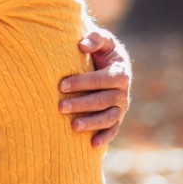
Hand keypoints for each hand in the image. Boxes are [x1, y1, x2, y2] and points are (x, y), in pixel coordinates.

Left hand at [59, 28, 131, 147]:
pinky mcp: (117, 117)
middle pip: (102, 101)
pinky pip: (113, 129)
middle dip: (81, 104)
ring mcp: (121, 106)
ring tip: (73, 126)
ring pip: (108, 117)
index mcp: (120, 72)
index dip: (81, 83)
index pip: (100, 80)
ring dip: (91, 123)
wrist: (109, 62)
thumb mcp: (102, 40)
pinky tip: (92, 145)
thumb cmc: (101, 49)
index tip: (61, 85)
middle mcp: (122, 92)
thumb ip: (95, 39)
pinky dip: (105, 137)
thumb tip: (82, 45)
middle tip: (60, 107)